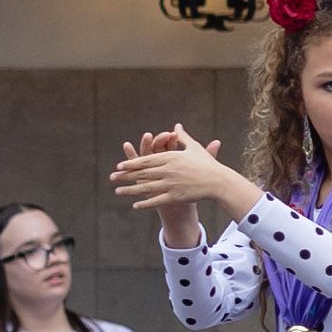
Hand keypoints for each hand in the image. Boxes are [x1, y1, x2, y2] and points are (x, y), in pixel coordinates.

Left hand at [111, 130, 252, 219]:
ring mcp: (172, 184)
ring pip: (146, 187)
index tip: (119, 166)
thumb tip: (176, 125)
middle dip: (125, 177)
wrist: (219, 182)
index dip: (131, 163)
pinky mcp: (176, 196)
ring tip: (118, 191)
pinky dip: (145, 203)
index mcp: (171, 157)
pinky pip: (157, 200)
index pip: (146, 160)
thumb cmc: (207, 164)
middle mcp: (169, 170)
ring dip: (130, 190)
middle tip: (112, 178)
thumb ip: (183, 137)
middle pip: (142, 173)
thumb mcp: (194, 148)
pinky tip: (135, 206)